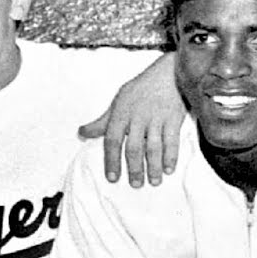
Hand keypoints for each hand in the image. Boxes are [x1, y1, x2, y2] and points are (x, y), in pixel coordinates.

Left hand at [78, 52, 182, 187]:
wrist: (170, 72)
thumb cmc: (141, 88)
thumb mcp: (119, 101)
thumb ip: (102, 121)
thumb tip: (82, 132)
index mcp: (121, 112)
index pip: (112, 140)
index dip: (111, 160)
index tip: (112, 178)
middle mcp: (138, 117)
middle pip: (133, 147)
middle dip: (134, 168)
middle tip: (135, 184)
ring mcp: (157, 118)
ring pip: (153, 147)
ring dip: (153, 166)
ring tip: (153, 182)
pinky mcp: (174, 118)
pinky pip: (172, 141)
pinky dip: (170, 156)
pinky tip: (168, 169)